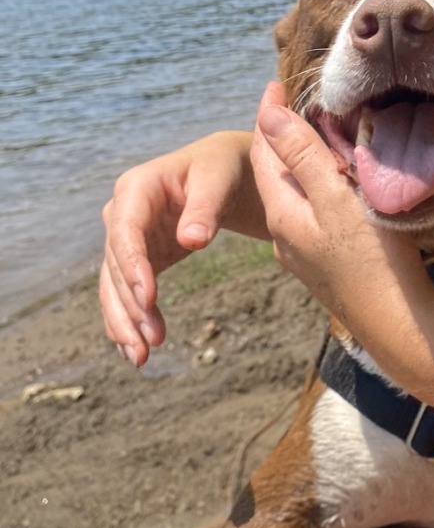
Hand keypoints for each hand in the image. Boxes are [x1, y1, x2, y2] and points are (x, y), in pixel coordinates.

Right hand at [100, 131, 256, 365]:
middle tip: (146, 343)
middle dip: (129, 306)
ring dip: (125, 323)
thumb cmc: (223, 169)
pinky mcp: (140, 260)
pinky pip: (127, 293)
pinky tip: (135, 352)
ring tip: (139, 358)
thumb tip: (192, 242)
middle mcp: (122, 214)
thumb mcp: (219, 179)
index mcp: (136, 189)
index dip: (133, 266)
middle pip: (115, 266)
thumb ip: (206, 208)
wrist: (224, 172)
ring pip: (115, 286)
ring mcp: (127, 239)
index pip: (126, 231)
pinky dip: (130, 321)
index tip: (149, 299)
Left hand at [252, 83, 433, 396]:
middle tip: (297, 104)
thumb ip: (302, 156)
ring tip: (320, 137)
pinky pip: (316, 216)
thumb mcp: (335, 200)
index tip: (275, 83)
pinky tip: (339, 187)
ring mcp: (308, 254)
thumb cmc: (371, 261)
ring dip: (303, 165)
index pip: (263, 154)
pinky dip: (321, 190)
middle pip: (276, 175)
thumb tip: (267, 114)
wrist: (399, 326)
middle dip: (282, 139)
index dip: (267, 116)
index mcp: (283, 214)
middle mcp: (287, 235)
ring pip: (297, 197)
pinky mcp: (331, 267)